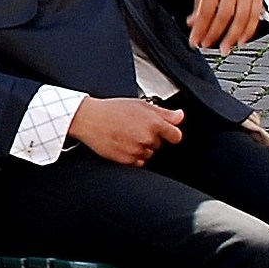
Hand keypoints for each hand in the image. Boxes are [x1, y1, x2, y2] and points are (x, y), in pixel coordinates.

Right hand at [69, 97, 183, 166]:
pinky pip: (138, 163)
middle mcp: (147, 138)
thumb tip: (179, 116)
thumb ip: (164, 112)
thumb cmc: (111, 110)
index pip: (176, 136)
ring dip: (143, 148)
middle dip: (152, 138)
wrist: (89, 119)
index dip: (171, 133)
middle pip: (161, 145)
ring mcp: (137, 150)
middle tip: (137, 128)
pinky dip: (134, 156)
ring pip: (149, 154)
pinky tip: (124, 144)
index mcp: (153, 123)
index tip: (166, 132)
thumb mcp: (140, 104)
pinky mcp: (127, 160)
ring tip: (128, 136)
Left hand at [189, 0, 268, 54]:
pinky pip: (255, 15)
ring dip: (233, 36)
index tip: (194, 42)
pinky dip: (249, 30)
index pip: (206, 10)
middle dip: (215, 34)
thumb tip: (192, 24)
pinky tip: (241, 40)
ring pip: (242, 17)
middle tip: (207, 46)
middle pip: (224, 15)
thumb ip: (199, 4)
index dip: (200, 28)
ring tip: (225, 49)